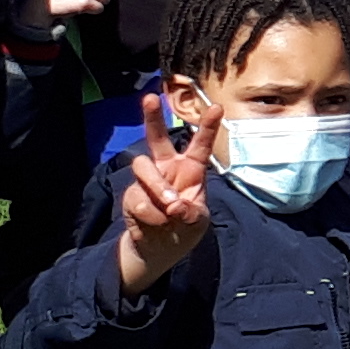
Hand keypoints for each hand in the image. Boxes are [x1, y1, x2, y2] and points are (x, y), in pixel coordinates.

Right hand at [114, 90, 215, 288]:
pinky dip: (150, 214)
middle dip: (152, 117)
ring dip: (157, 188)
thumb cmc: (184, 229)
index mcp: (191, 169)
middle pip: (156, 137)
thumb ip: (190, 213)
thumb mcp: (197, 223)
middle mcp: (167, 168)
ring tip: (168, 211)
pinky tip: (156, 223)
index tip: (217, 108)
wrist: (160, 250)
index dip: (208, 127)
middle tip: (149, 98)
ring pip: (144, 168)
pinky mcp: (131, 195)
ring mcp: (147, 180)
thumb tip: (174, 205)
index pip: (200, 145)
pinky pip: (137, 197)